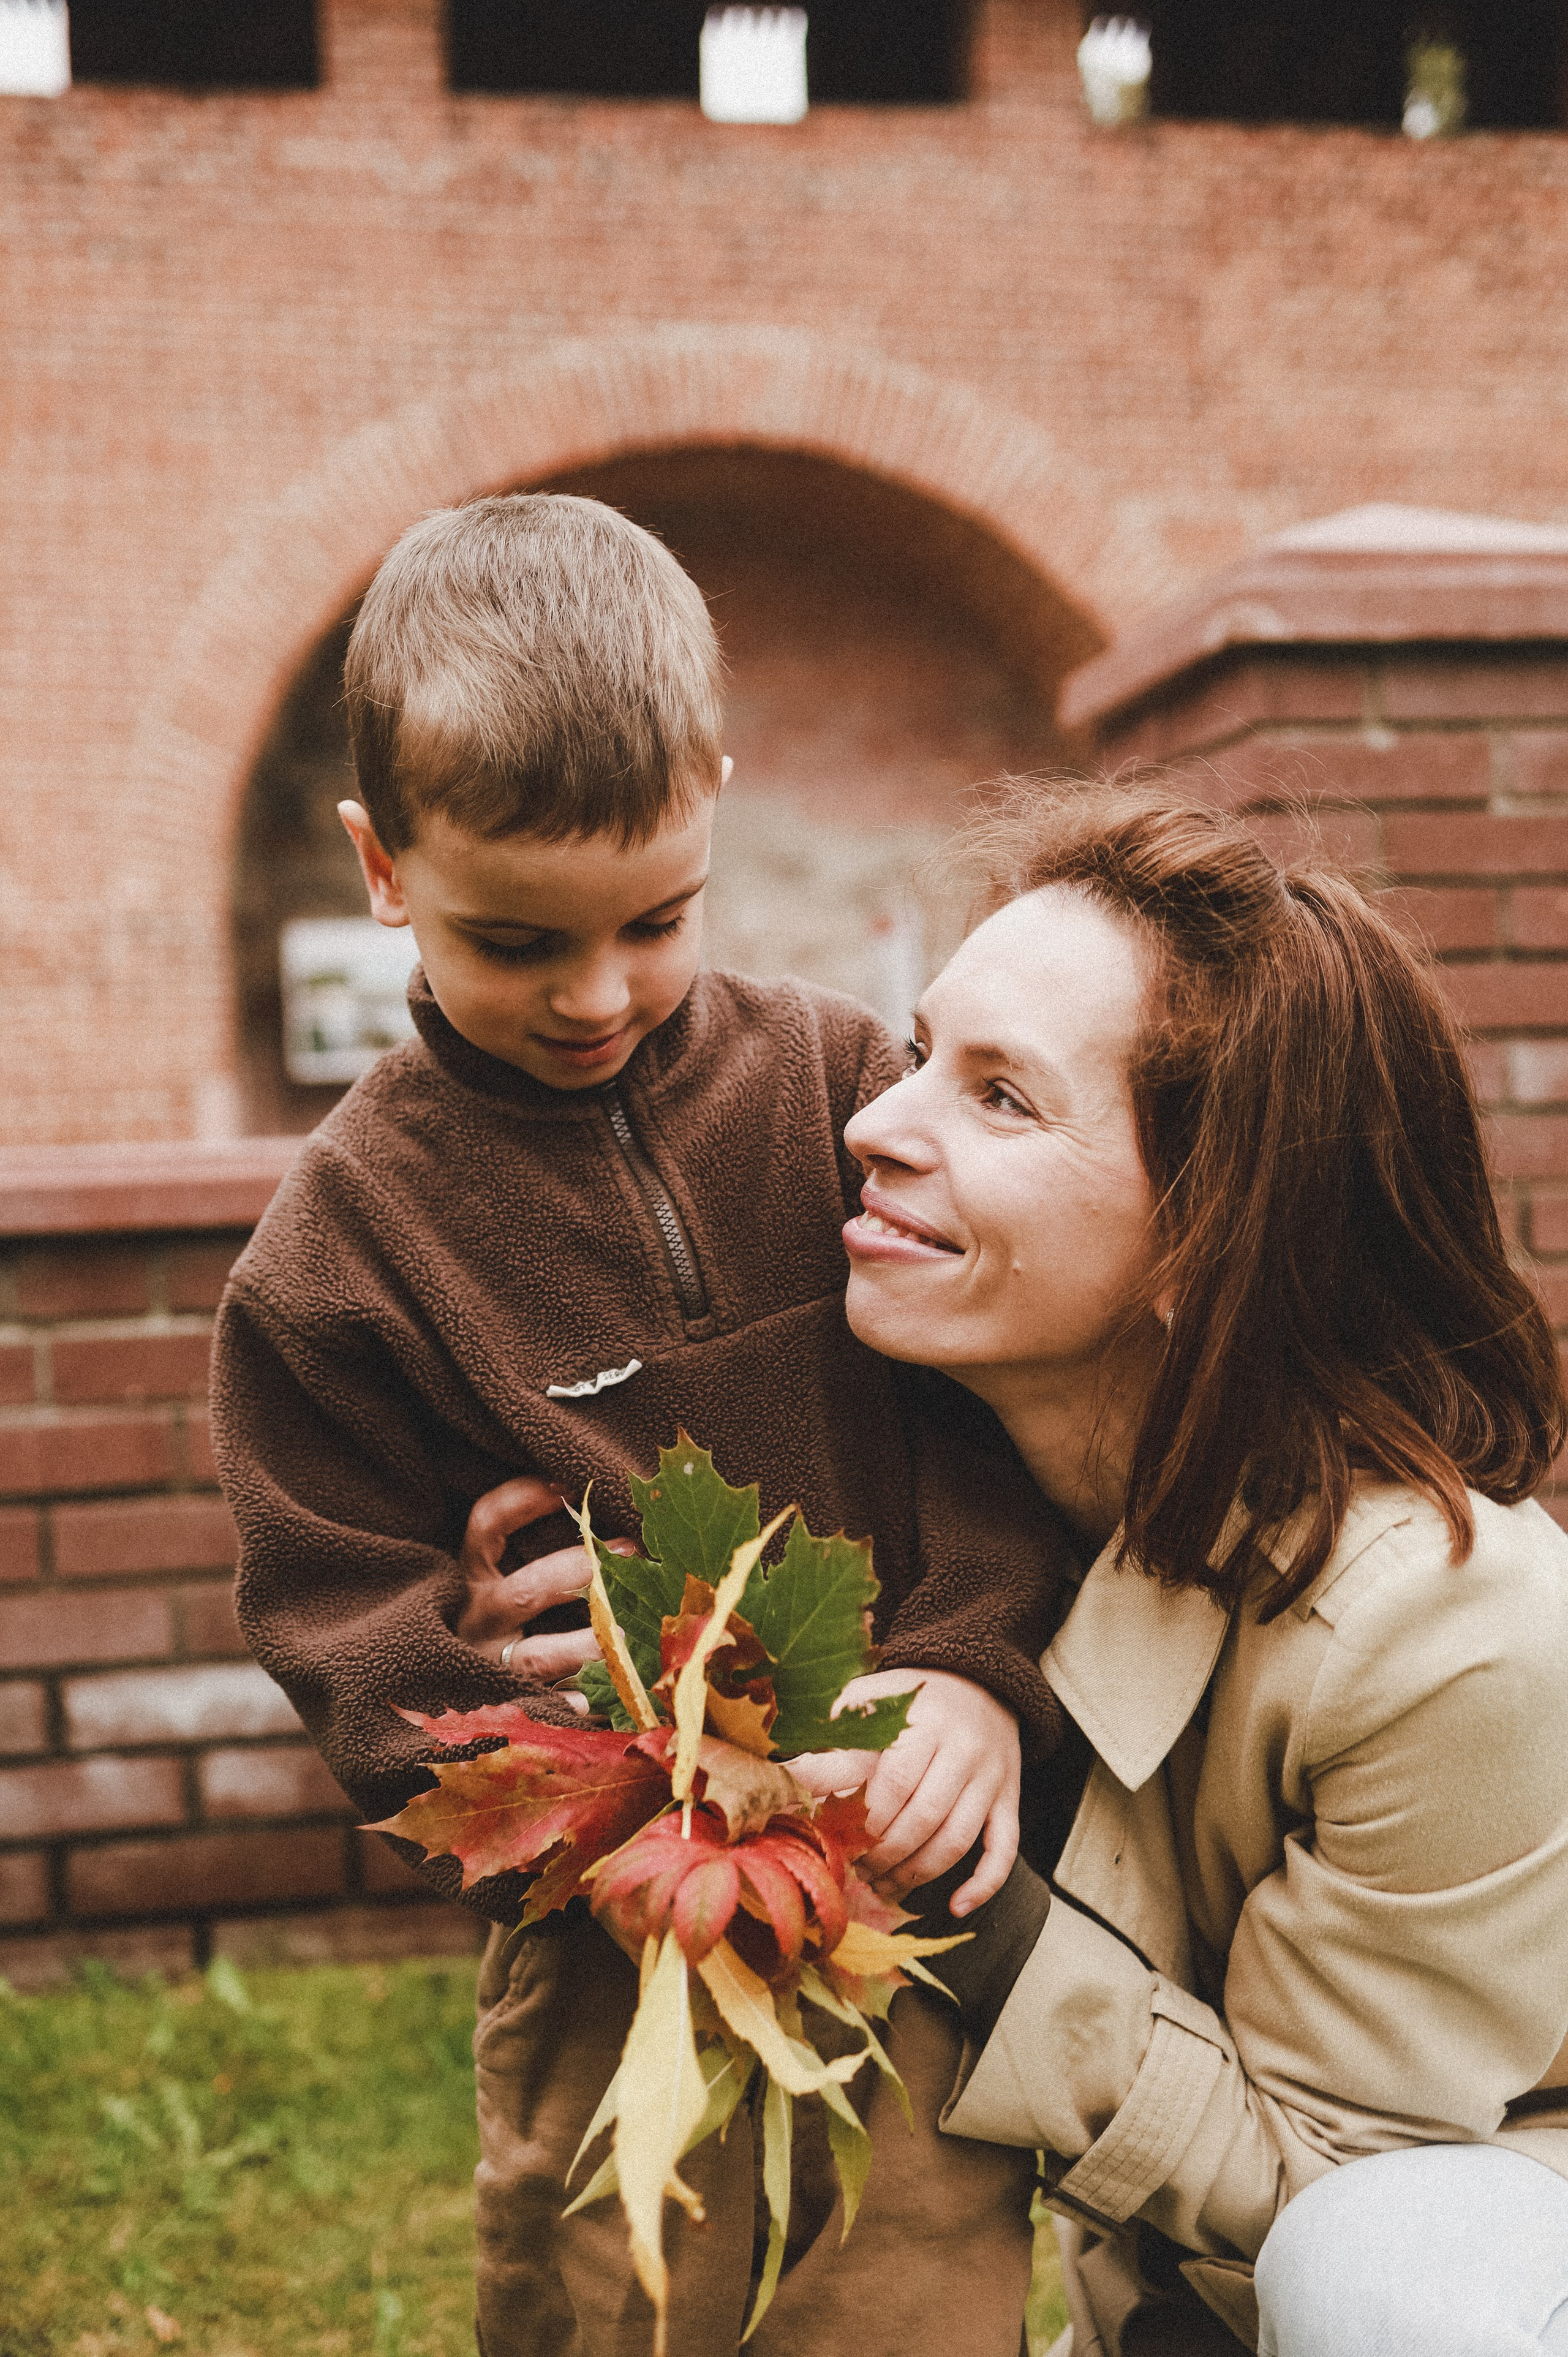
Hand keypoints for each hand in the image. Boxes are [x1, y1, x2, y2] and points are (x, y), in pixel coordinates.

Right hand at [454, 1476, 627, 1708]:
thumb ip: (539, 1555)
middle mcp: (479, 1623)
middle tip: (629, 1551)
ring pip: (541, 1657)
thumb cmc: (496, 1628)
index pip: (485, 1526)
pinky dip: (583, 1705)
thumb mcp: (500, 1585)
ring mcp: (492, 1671)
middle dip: (578, 1571)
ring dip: (589, 1644)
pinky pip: (553, 1710)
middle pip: (524, 1592)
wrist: (446, 1704)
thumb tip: (605, 1519)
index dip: (521, 1500)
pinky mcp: (512, 1711)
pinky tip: (614, 1699)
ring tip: (629, 1633)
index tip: (566, 1484)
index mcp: (473, 1582)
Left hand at [789, 1669, 1020, 1915]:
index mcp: (925, 1723)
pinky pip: (1003, 1849)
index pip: (896, 1782)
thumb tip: (786, 1775)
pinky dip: (984, 1883)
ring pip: (957, 1840)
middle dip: (885, 1853)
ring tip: (884, 1886)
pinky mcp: (1009, 1799)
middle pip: (925, 1817)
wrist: (979, 1681)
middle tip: (857, 1869)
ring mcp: (990, 1778)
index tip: (839, 1839)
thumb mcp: (871, 1700)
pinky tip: (957, 1906)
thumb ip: (832, 1735)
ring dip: (917, 1873)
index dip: (866, 1820)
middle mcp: (963, 1750)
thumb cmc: (911, 1698)